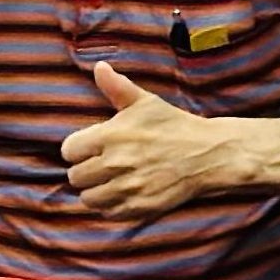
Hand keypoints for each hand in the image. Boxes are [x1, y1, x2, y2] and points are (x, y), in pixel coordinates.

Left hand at [59, 64, 238, 216]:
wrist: (210, 153)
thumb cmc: (175, 125)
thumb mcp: (146, 103)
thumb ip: (116, 87)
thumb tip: (98, 66)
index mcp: (111, 135)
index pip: (68, 151)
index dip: (79, 149)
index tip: (94, 148)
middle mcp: (115, 163)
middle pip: (75, 176)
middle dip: (88, 171)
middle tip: (106, 165)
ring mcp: (127, 187)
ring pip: (88, 198)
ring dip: (97, 191)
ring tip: (113, 181)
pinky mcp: (138, 207)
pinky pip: (108, 212)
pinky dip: (113, 206)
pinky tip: (125, 193)